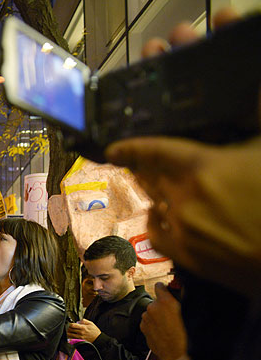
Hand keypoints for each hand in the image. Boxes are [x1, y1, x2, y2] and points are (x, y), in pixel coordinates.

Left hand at [67, 318, 101, 342]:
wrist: (98, 338)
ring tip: (68, 331)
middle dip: (68, 328)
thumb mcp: (91, 323)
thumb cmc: (95, 331)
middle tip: (68, 327)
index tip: (70, 324)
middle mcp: (81, 332)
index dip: (70, 324)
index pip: (73, 325)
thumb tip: (79, 320)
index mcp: (83, 327)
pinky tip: (70, 336)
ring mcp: (80, 337)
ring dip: (68, 333)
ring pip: (70, 335)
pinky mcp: (80, 341)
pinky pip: (73, 339)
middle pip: (70, 330)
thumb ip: (84, 321)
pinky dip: (70, 338)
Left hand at [104, 8, 260, 292]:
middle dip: (145, 171)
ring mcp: (183, 229)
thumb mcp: (259, 154)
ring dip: (153, 196)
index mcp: (202, 167)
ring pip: (155, 206)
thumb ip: (242, 137)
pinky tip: (159, 217)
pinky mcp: (189, 256)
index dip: (131, 149)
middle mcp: (184, 197)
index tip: (112, 150)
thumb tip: (247, 103)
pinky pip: (157, 235)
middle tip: (140, 166)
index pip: (154, 151)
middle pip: (152, 179)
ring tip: (154, 189)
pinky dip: (156, 223)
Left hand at [140, 283, 185, 359]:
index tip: (166, 290)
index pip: (160, 286)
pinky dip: (154, 324)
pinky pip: (149, 322)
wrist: (179, 356)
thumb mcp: (190, 313)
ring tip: (170, 326)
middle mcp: (152, 309)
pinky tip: (164, 331)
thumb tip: (183, 289)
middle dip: (164, 306)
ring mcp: (146, 319)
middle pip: (157, 302)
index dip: (164, 288)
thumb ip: (184, 298)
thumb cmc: (188, 336)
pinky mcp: (143, 329)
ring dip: (158, 316)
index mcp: (164, 302)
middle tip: (174, 315)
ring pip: (152, 313)